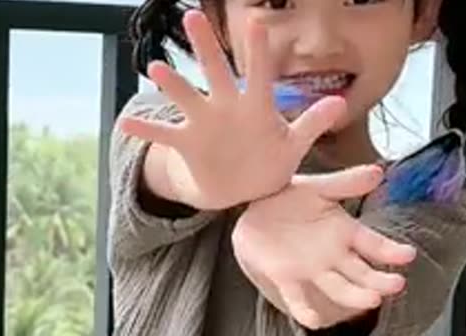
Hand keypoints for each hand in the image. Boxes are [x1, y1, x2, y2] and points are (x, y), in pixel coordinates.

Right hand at [119, 10, 346, 210]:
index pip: (261, 74)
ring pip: (186, 98)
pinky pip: (165, 135)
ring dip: (172, 84)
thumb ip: (313, 124)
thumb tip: (339, 102)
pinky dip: (147, 130)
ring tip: (155, 68)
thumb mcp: (294, 145)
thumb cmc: (271, 161)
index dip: (260, 51)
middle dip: (206, 47)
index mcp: (256, 106)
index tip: (258, 21)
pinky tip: (126, 121)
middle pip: (216, 72)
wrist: (242, 189)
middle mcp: (227, 106)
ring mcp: (204, 123)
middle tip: (194, 16)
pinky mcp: (188, 144)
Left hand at [232, 165, 417, 329]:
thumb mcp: (318, 187)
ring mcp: (312, 270)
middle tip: (397, 285)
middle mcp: (334, 257)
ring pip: (338, 288)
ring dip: (354, 296)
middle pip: (362, 273)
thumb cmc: (290, 199)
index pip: (373, 244)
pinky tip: (313, 319)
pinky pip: (297, 297)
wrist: (254, 210)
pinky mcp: (286, 278)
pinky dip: (304, 310)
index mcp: (345, 233)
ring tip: (371, 301)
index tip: (408, 255)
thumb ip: (347, 183)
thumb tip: (378, 172)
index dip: (391, 251)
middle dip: (379, 281)